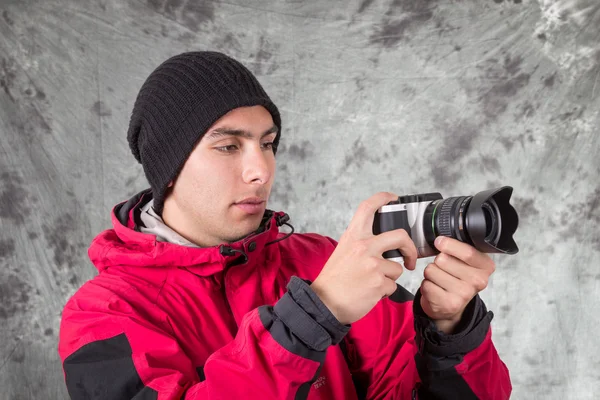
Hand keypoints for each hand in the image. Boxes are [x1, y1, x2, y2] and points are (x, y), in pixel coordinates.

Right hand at [311, 192, 417, 324]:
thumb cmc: (334, 279)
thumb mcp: (343, 251)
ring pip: (398, 268)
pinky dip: (385, 291)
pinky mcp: (379, 283)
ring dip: (389, 277)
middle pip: (400, 236)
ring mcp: (373, 265)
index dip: (383, 198)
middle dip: (410, 248)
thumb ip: (362, 244)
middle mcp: (364, 247)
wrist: (324, 303)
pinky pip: (393, 285)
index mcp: (354, 236)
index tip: (393, 198)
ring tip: (372, 282)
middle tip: (409, 258)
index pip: (368, 208)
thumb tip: (384, 245)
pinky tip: (370, 292)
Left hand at [420, 236, 495, 333]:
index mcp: (485, 266)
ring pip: (431, 270)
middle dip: (437, 261)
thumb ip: (459, 249)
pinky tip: (435, 290)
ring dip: (430, 273)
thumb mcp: (466, 262)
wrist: (452, 307)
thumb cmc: (457, 278)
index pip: (467, 252)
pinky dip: (426, 285)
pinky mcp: (449, 304)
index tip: (439, 242)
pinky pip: (426, 284)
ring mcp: (464, 294)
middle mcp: (478, 281)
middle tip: (443, 269)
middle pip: (443, 259)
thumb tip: (441, 240)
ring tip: (439, 280)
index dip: (449, 244)